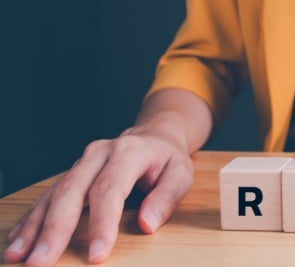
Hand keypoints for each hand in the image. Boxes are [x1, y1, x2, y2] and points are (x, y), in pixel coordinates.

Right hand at [4, 115, 194, 265]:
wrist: (153, 135)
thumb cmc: (167, 158)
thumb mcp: (180, 173)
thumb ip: (166, 197)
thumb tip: (147, 224)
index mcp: (129, 152)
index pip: (110, 189)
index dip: (101, 223)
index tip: (96, 254)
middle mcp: (99, 155)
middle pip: (72, 191)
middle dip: (55, 229)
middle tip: (42, 261)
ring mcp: (81, 163)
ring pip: (54, 194)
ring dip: (35, 226)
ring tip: (20, 255)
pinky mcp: (72, 174)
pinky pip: (47, 196)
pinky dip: (32, 219)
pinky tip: (19, 239)